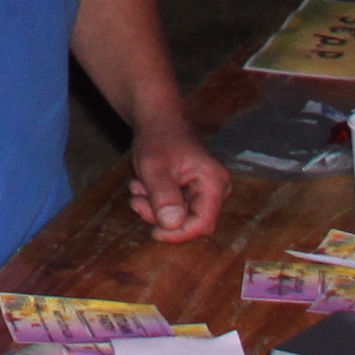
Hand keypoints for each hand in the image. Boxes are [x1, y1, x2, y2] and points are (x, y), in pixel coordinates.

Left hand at [126, 125, 229, 243]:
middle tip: (137, 199)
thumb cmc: (158, 139)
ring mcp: (207, 192)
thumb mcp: (154, 167)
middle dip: (161, 216)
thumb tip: (172, 224)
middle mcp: (217, 189)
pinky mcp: (195, 193)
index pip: (203, 223)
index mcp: (214, 182)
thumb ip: (163, 195)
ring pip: (181, 218)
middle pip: (191, 222)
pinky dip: (157, 203)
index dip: (179, 233)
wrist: (157, 121)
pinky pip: (177, 210)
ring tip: (138, 188)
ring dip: (154, 209)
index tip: (154, 232)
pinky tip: (144, 187)